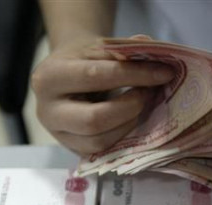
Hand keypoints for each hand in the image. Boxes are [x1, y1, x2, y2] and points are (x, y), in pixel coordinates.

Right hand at [31, 35, 174, 155]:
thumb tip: (156, 53)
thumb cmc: (82, 60)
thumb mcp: (98, 47)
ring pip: (99, 140)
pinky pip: (103, 151)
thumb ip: (125, 49)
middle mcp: (47, 111)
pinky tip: (133, 119)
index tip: (164, 72)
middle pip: (94, 119)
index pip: (95, 76)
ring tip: (141, 104)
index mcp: (48, 78)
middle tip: (150, 93)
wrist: (63, 77)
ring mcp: (58, 136)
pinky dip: (124, 135)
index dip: (134, 75)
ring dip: (129, 123)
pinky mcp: (73, 151)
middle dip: (130, 107)